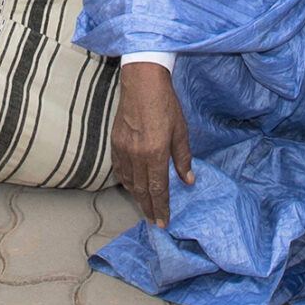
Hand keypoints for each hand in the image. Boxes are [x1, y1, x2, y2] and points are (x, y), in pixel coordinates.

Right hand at [111, 61, 195, 227]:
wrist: (142, 83)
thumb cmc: (165, 104)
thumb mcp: (180, 131)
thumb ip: (183, 157)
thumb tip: (189, 180)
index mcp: (155, 153)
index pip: (157, 189)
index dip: (161, 207)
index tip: (163, 222)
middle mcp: (137, 155)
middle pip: (141, 190)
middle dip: (148, 208)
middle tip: (153, 222)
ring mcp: (124, 149)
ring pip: (129, 182)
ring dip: (137, 197)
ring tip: (144, 207)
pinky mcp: (115, 142)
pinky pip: (119, 169)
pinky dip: (125, 181)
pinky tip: (130, 186)